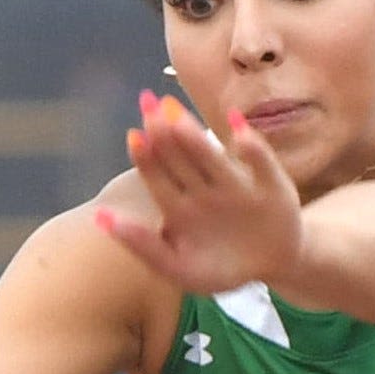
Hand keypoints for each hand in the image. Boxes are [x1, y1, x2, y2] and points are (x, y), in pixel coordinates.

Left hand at [93, 92, 304, 296]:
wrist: (273, 268)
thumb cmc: (221, 269)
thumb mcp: (179, 269)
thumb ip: (143, 248)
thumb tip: (101, 218)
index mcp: (180, 205)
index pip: (159, 176)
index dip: (146, 156)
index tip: (134, 136)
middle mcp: (205, 188)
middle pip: (181, 157)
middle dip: (164, 131)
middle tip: (149, 104)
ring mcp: (236, 183)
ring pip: (211, 156)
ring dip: (193, 134)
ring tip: (175, 114)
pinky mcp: (271, 184)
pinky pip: (261, 163)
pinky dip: (252, 146)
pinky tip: (236, 127)